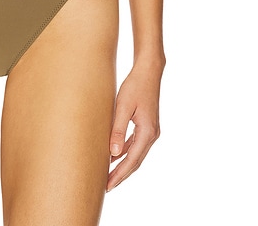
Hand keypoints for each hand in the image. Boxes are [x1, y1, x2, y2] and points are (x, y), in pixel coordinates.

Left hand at [107, 60, 162, 190]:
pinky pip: (135, 144)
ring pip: (136, 154)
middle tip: (106, 186)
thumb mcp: (123, 106)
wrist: (149, 71)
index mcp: (147, 132)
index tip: (107, 186)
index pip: (132, 160)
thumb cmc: (135, 86)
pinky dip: (126, 152)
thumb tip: (113, 154)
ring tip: (108, 174)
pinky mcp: (147, 125)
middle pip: (135, 161)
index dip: (119, 174)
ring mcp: (151, 130)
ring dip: (123, 164)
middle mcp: (152, 134)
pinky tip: (114, 155)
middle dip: (121, 174)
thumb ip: (118, 130)